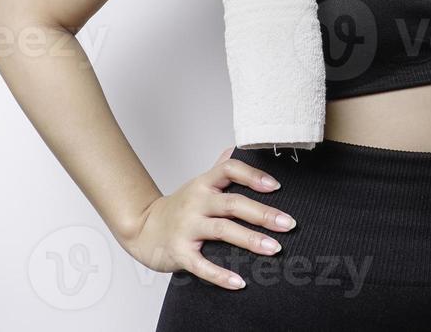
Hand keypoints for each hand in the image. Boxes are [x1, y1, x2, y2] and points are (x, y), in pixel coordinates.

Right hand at [120, 145, 296, 289]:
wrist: (142, 229)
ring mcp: (187, 227)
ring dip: (250, 240)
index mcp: (204, 184)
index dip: (253, 175)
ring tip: (274, 248)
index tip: (276, 186)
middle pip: (232, 203)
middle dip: (263, 214)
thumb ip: (220, 168)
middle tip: (288, 224)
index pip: (229, 169)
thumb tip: (239, 147)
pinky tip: (240, 283)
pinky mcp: (179, 253)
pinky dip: (221, 275)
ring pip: (222, 231)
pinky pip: (202, 265)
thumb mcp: (199, 184)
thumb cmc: (179, 207)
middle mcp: (196, 202)